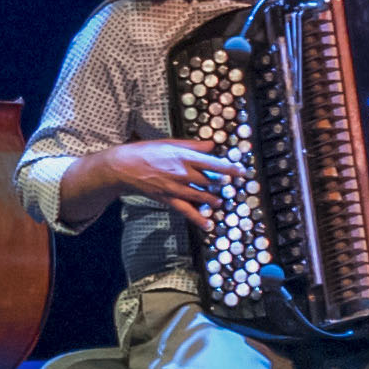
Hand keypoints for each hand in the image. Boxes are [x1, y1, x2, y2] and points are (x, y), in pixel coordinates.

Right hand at [80, 138, 235, 213]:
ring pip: (201, 196)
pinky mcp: (169, 198)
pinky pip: (186, 211)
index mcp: (185, 157)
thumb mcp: (171, 143)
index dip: (229, 169)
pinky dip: (198, 219)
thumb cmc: (147, 151)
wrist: (125, 166)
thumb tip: (212, 144)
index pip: (213, 163)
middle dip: (222, 185)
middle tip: (231, 187)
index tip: (242, 172)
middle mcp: (183, 173)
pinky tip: (208, 225)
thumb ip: (193, 145)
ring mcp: (176, 188)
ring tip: (221, 202)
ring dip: (214, 200)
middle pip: (209, 182)